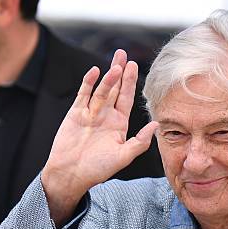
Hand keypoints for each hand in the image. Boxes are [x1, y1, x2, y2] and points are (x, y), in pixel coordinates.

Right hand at [42, 49, 158, 226]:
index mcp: (119, 124)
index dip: (131, 83)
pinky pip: (83, 95)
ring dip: (108, 78)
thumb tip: (156, 124)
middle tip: (123, 54)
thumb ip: (140, 141)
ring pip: (101, 90)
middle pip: (115, 89)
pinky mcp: (75, 114)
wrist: (71, 174)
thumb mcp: (124, 156)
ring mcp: (90, 113)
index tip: (136, 66)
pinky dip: (88, 83)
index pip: (127, 99)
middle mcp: (106, 116)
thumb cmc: (98, 169)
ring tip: (115, 64)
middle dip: (119, 72)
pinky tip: (95, 72)